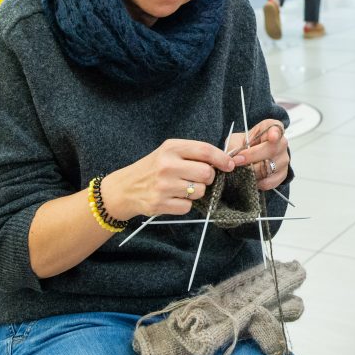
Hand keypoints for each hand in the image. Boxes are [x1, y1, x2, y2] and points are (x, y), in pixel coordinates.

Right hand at [103, 140, 235, 219]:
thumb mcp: (169, 152)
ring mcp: (163, 186)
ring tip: (182, 188)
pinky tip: (173, 198)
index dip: (222, 159)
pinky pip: (188, 207)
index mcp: (171, 148)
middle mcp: (167, 165)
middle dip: (208, 178)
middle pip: (207, 173)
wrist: (124, 188)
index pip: (205, 150)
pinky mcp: (159, 203)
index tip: (229, 165)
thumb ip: (193, 153)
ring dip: (196, 192)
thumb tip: (225, 161)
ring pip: (200, 192)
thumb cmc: (153, 168)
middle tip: (198, 178)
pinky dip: (184, 204)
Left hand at [228, 119, 289, 191]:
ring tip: (242, 171)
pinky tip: (251, 179)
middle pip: (271, 150)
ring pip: (269, 168)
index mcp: (272, 128)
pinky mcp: (282, 174)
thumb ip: (233, 145)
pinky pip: (269, 181)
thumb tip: (232, 158)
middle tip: (237, 160)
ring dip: (252, 172)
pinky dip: (257, 182)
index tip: (272, 137)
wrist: (253, 157)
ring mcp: (284, 159)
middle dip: (252, 156)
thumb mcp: (236, 140)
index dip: (275, 133)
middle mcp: (281, 143)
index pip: (277, 128)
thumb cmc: (246, 145)